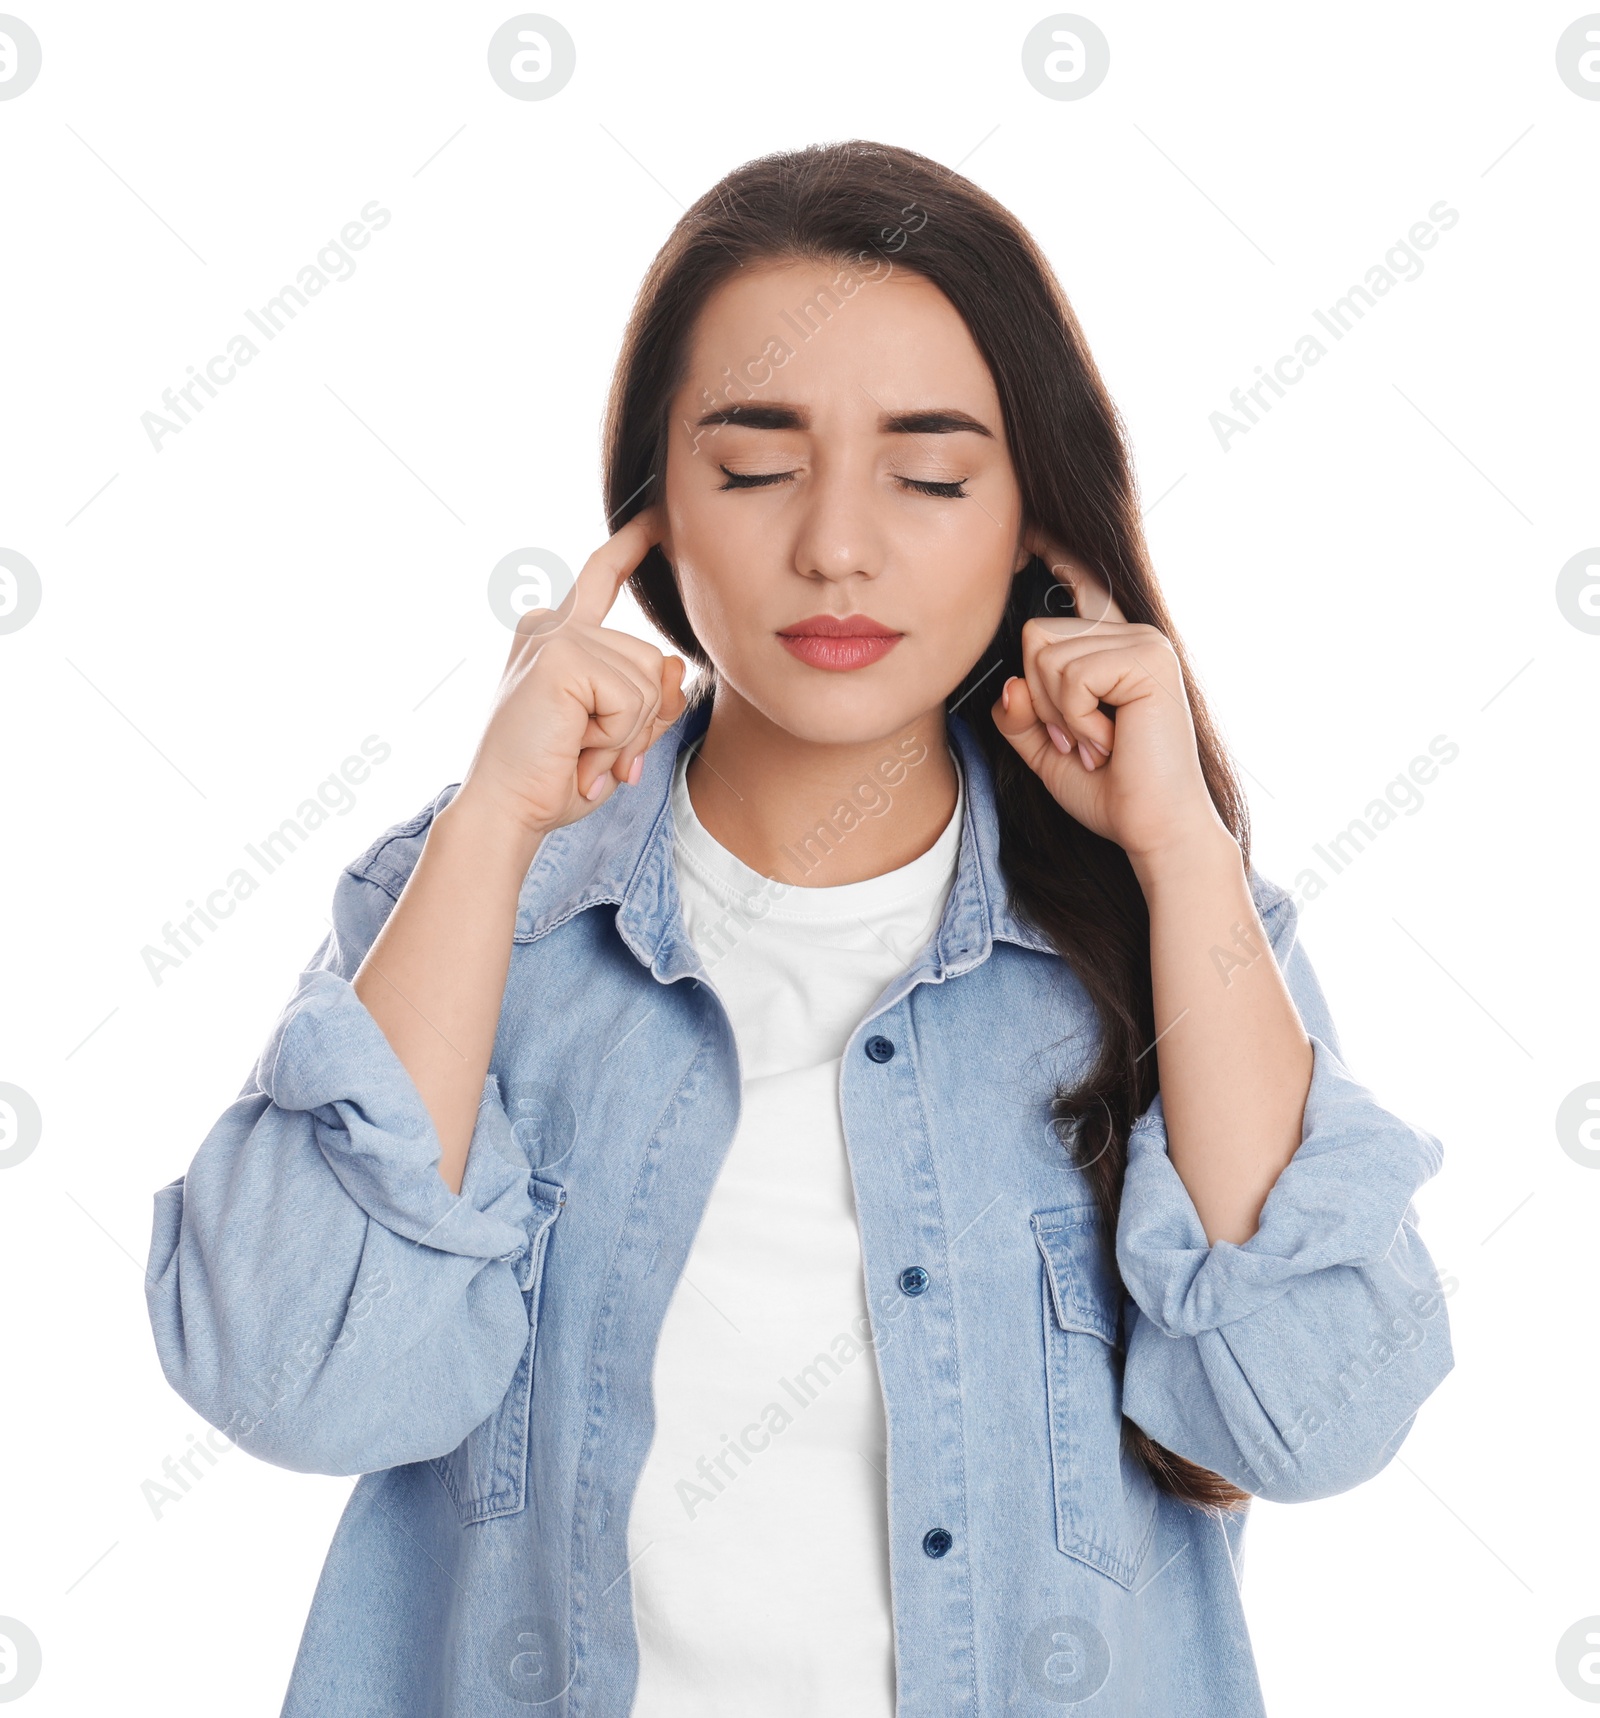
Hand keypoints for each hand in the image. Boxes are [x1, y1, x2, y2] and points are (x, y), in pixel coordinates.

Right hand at [455, 507, 688, 841]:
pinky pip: (634, 697)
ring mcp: (554, 636)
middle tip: (588, 754)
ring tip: (577, 751)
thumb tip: (676, 668)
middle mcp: (551, 624)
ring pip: (649, 680)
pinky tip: (575, 748)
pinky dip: (616, 737)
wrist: (507, 813)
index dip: (632, 546)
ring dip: (628, 733)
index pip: (602, 577)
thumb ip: (653, 698)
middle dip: (640, 721)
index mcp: (556, 634)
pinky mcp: (560, 655)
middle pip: (653, 659)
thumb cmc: (556, 779)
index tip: (658, 516)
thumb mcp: (620, 734)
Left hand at [991, 535, 1233, 876]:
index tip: (1029, 530)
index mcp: (1112, 648)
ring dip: (1059, 715)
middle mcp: (1131, 634)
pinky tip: (1109, 740)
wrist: (1153, 829)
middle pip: (1035, 634)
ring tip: (1098, 743)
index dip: (1053, 551)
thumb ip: (1020, 713)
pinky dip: (1075, 718)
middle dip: (1042, 700)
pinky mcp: (1146, 659)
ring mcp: (1142, 642)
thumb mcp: (1045, 750)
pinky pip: (1069, 675)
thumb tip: (1010, 682)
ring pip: (1045, 655)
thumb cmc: (1110, 792)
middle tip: (1081, 740)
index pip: (1079, 585)